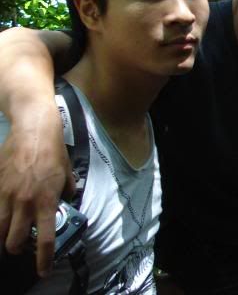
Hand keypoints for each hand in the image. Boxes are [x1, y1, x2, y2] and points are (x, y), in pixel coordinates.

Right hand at [0, 107, 72, 276]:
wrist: (33, 130)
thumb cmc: (53, 150)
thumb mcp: (67, 172)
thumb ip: (67, 190)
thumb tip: (68, 199)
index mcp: (47, 201)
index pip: (45, 239)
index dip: (43, 259)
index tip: (43, 270)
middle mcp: (25, 203)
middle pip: (14, 241)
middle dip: (18, 249)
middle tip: (23, 246)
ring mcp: (8, 196)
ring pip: (0, 230)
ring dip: (5, 237)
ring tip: (11, 235)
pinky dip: (0, 217)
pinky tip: (5, 215)